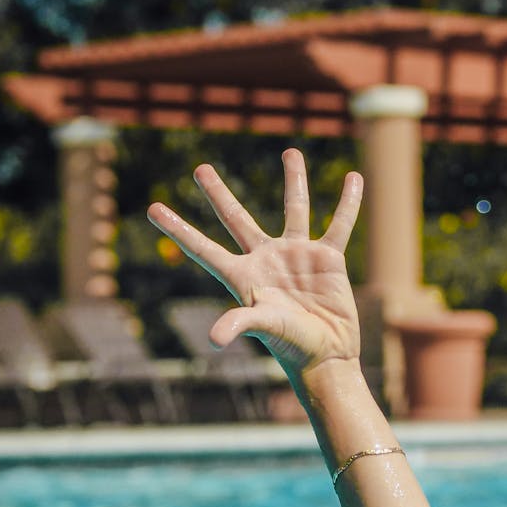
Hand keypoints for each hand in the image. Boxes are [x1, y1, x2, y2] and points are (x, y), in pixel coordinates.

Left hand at [147, 149, 363, 379]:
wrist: (328, 354)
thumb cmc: (292, 345)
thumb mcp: (265, 327)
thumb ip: (240, 324)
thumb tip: (214, 340)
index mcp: (242, 275)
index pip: (202, 247)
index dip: (178, 228)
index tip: (152, 208)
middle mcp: (265, 259)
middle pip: (235, 218)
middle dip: (217, 194)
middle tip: (200, 169)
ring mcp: (297, 255)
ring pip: (294, 208)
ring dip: (294, 179)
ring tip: (291, 151)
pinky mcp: (328, 258)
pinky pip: (340, 224)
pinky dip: (348, 202)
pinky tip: (354, 178)